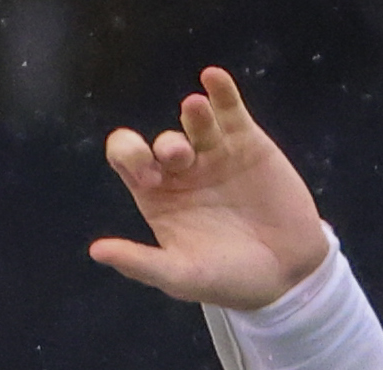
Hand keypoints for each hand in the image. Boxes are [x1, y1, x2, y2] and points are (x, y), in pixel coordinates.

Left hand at [89, 67, 330, 308]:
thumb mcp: (181, 276)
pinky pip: (230, 109)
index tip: (145, 172)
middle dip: (165, 144)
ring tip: (195, 110)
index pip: (129, 161)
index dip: (128, 156)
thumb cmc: (228, 280)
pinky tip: (212, 78)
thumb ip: (140, 263)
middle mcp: (182, 172)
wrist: (287, 273)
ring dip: (193, 113)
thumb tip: (96, 251)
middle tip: (181, 158)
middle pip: (161, 141)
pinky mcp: (248, 142)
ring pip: (195, 120)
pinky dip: (221, 91)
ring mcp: (215, 154)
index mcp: (158, 198)